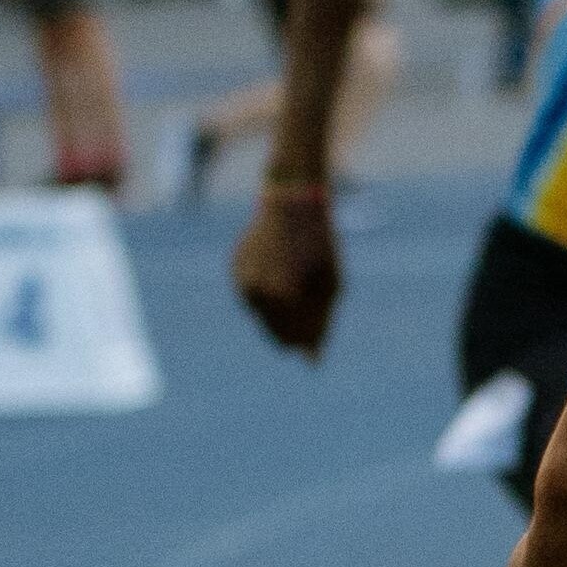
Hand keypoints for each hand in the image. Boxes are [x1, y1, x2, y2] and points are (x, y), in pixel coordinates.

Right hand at [231, 190, 341, 355]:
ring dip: (281, 312)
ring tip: (299, 284)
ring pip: (262, 318)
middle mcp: (256, 293)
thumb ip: (320, 325)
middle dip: (295, 329)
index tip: (319, 330)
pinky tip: (282, 274)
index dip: (310, 339)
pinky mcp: (235, 271)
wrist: (291, 204)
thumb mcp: (330, 287)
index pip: (294, 340)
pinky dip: (268, 295)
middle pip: (275, 334)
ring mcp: (242, 282)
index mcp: (282, 299)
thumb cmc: (320, 247)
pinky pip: (253, 298)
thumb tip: (310, 362)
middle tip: (312, 307)